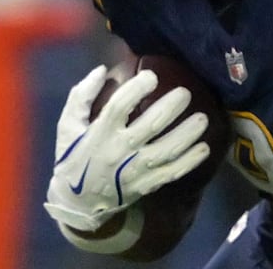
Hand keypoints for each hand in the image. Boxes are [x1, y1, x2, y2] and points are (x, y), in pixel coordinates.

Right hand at [44, 65, 210, 231]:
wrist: (77, 203)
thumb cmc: (73, 157)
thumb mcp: (68, 125)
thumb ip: (81, 96)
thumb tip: (102, 70)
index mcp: (99, 133)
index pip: (120, 106)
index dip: (137, 88)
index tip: (151, 76)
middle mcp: (119, 151)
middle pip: (151, 125)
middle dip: (171, 107)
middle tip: (185, 93)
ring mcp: (134, 171)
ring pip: (167, 151)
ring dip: (187, 134)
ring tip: (203, 118)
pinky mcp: (145, 186)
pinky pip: (172, 173)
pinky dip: (189, 162)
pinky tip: (204, 149)